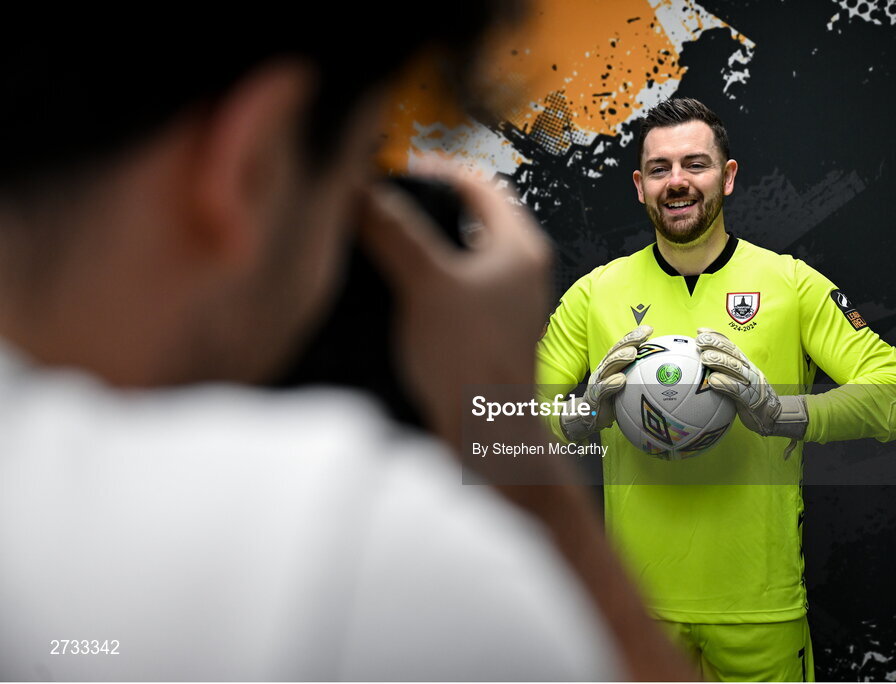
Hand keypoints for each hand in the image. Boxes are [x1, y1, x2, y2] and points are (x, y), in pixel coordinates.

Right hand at [359, 163, 551, 449]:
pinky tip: (402, 290)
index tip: (398, 172)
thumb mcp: (426, 285)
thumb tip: (361, 191)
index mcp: (519, 247)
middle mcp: (521, 269)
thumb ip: (394, 232)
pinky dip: (432, 277)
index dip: (436, 171)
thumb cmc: (472, 364)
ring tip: (388, 241)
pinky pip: (460, 287)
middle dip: (430, 205)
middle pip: (473, 216)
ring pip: (465, 252)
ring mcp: (508, 301)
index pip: (479, 184)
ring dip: (429, 242)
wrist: (488, 435)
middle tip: (389, 203)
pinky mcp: (491, 329)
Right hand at [560, 325, 653, 441]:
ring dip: (620, 358)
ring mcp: (597, 383)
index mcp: (610, 367)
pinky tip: (621, 380)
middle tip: (643, 334)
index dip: (633, 337)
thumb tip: (663, 376)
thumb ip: (638, 379)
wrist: (585, 418)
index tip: (649, 329)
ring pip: (608, 367)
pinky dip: (610, 384)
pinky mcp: (593, 398)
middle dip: (629, 341)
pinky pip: (601, 390)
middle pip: (615, 352)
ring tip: (632, 353)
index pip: (622, 348)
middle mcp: (603, 371)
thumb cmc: (609, 402)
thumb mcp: (625, 389)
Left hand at [695, 328, 806, 451]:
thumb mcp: (737, 382)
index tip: (700, 330)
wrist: (774, 416)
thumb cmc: (750, 398)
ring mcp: (752, 383)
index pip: (730, 346)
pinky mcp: (752, 399)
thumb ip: (724, 372)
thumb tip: (699, 365)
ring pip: (736, 368)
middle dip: (716, 344)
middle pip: (732, 353)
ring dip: (720, 361)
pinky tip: (714, 381)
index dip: (716, 336)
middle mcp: (749, 370)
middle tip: (700, 340)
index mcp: (744, 364)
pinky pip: (739, 390)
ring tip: (705, 357)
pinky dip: (726, 384)